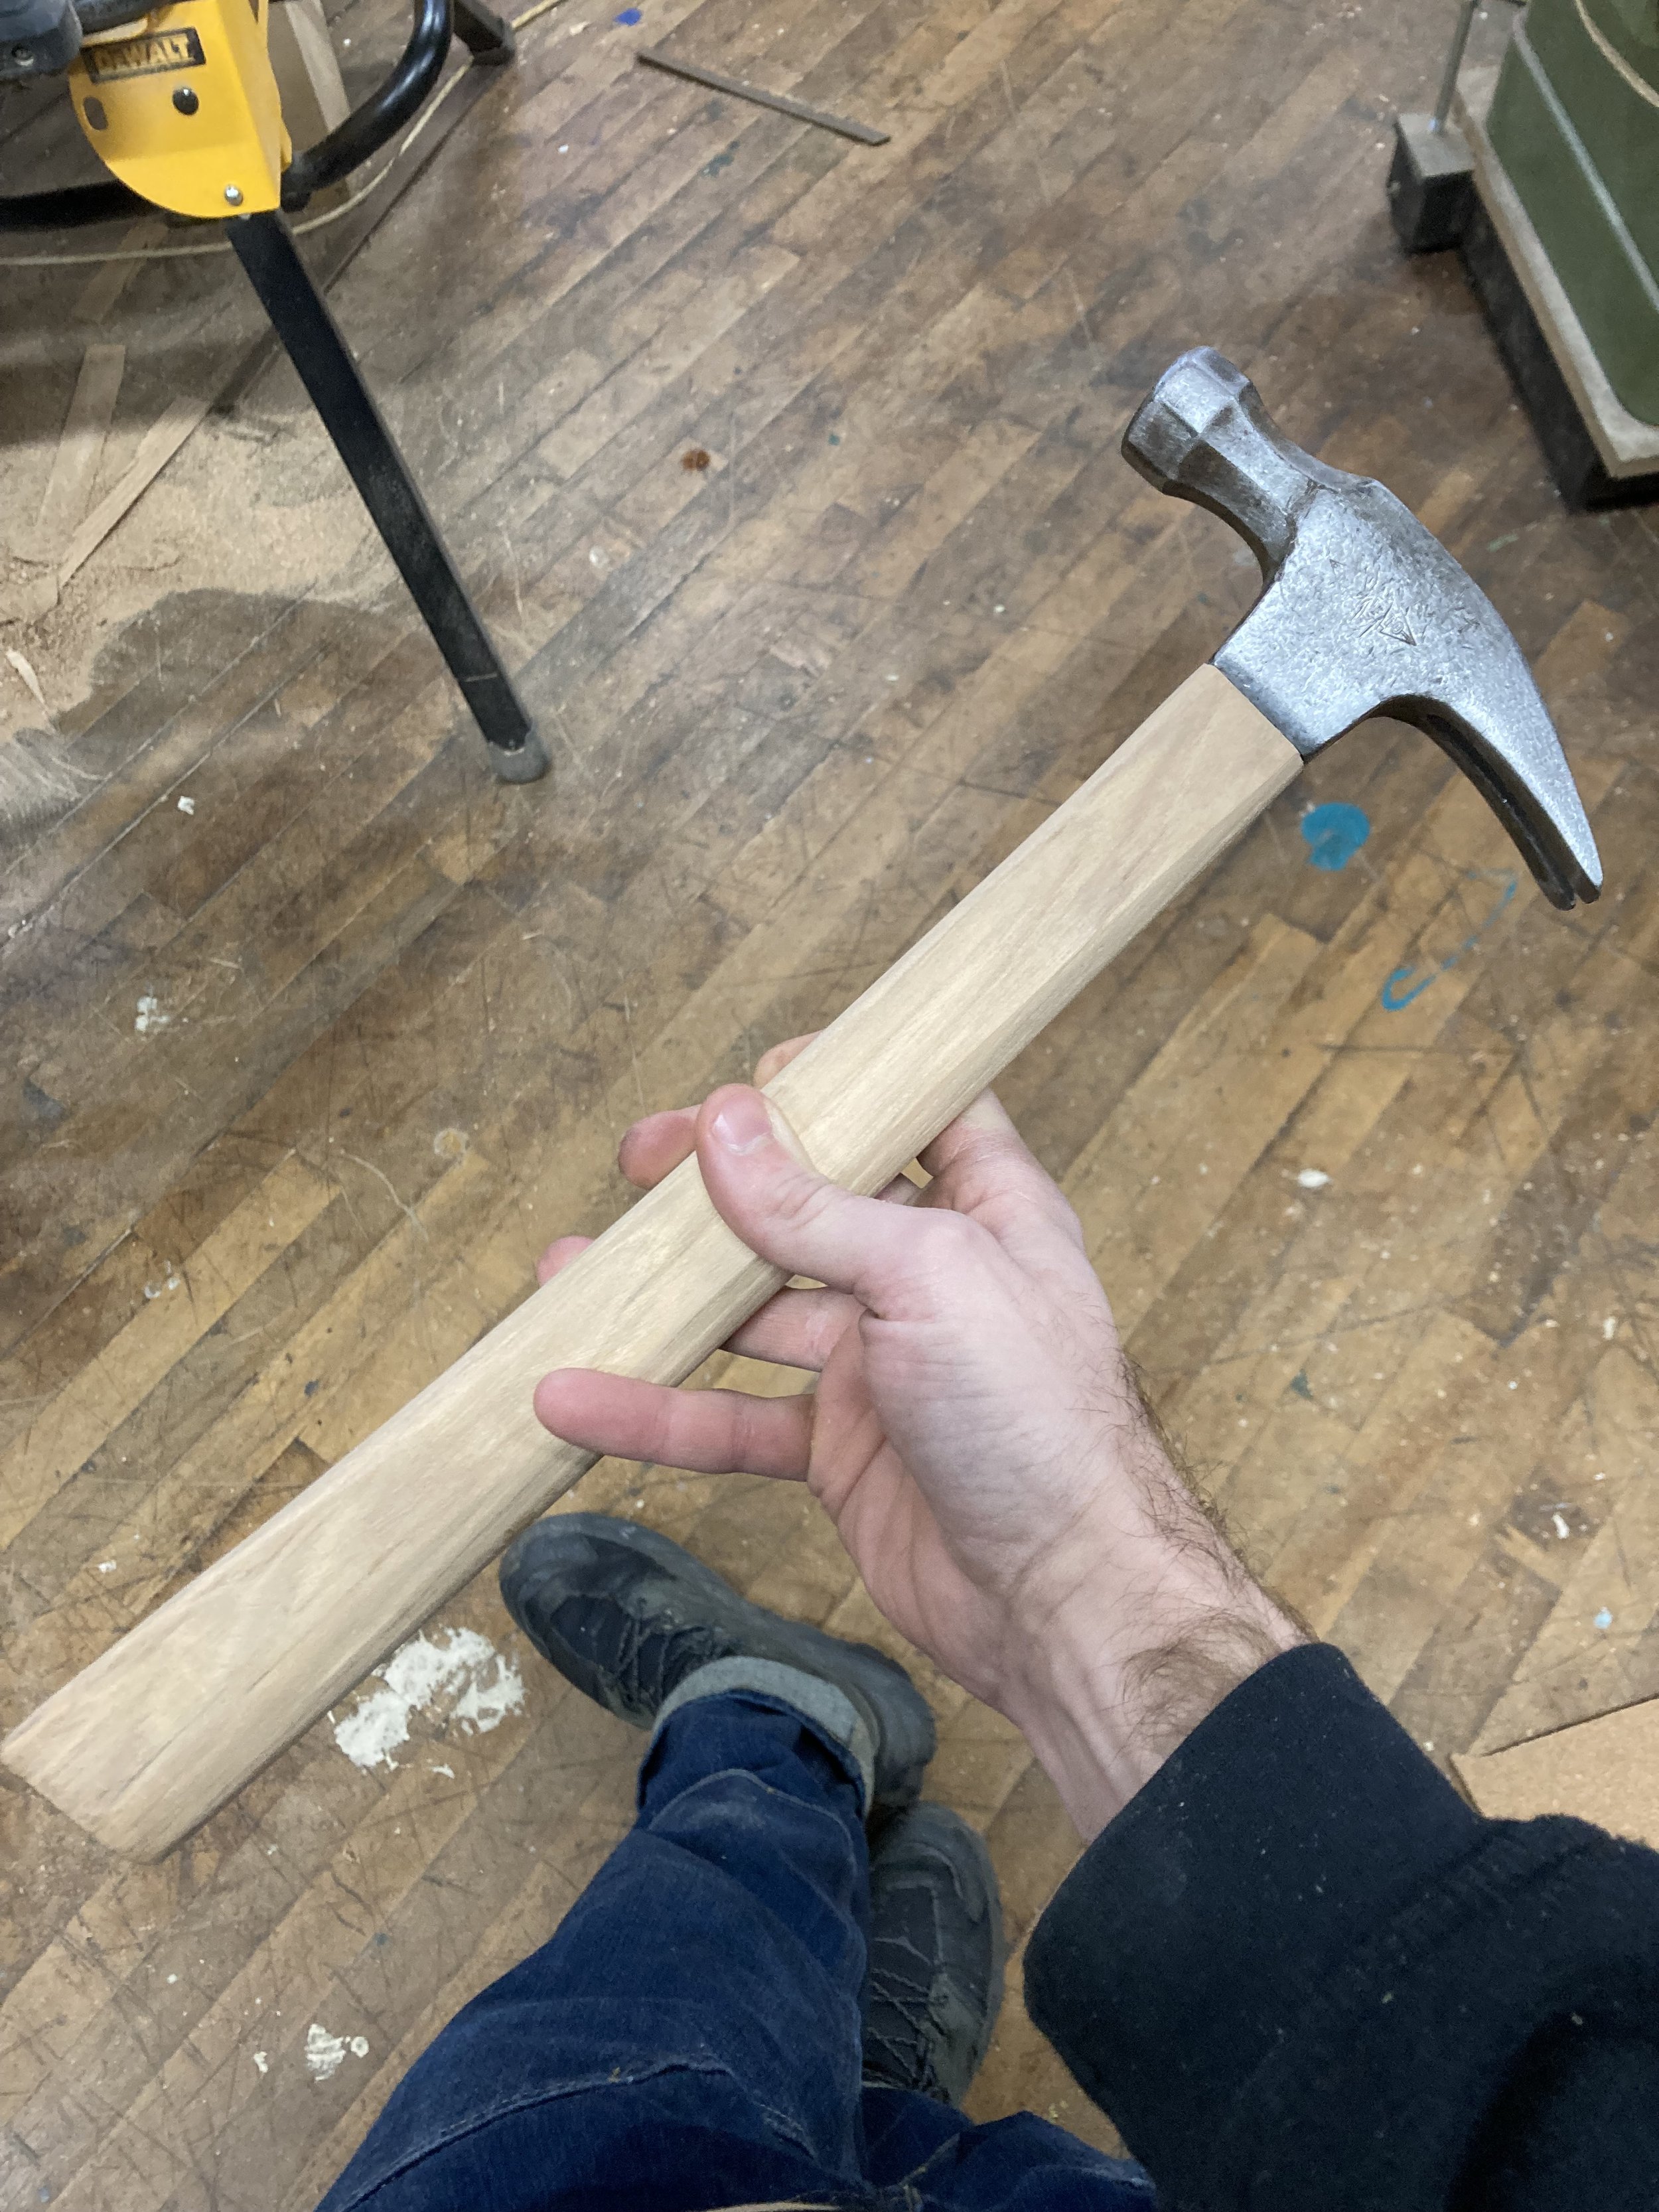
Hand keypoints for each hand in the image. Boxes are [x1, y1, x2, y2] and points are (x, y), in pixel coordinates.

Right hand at [533, 1042, 1302, 1834]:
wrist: (1064, 1597)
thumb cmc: (1037, 1421)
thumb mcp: (927, 1276)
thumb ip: (817, 1208)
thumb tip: (727, 1123)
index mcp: (984, 1213)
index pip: (920, 1115)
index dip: (847, 1087)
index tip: (756, 1081)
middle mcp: (930, 1280)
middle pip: (811, 1208)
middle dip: (722, 1186)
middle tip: (637, 1163)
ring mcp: (880, 1367)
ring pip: (753, 1317)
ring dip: (666, 1300)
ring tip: (564, 1275)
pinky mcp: (839, 1453)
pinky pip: (733, 1420)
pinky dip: (657, 1412)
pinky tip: (576, 1401)